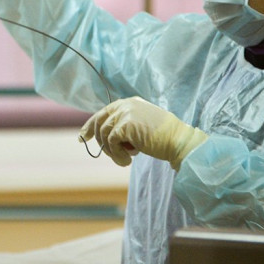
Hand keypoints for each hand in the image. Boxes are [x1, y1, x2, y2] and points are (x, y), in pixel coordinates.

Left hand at [79, 96, 207, 169]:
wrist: (179, 141)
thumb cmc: (164, 138)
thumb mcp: (142, 126)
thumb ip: (126, 125)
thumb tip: (107, 136)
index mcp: (129, 103)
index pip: (104, 112)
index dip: (90, 125)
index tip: (83, 137)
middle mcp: (125, 105)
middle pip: (100, 121)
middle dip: (95, 136)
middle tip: (98, 149)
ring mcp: (125, 113)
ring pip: (104, 134)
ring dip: (112, 151)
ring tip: (125, 159)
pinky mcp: (125, 125)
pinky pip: (111, 142)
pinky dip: (117, 154)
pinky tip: (128, 160)